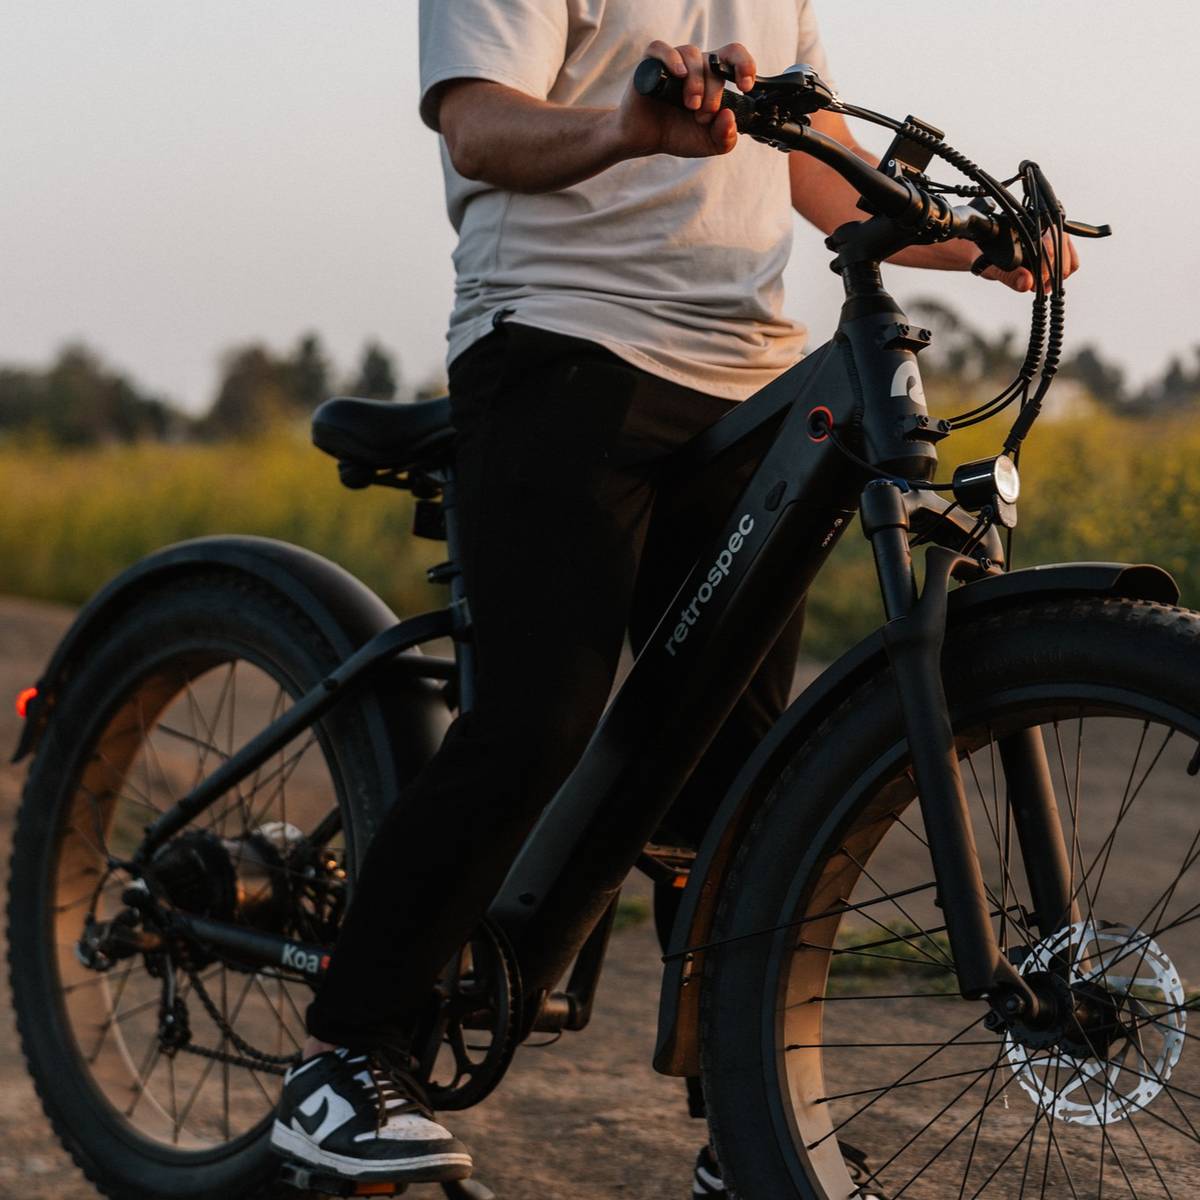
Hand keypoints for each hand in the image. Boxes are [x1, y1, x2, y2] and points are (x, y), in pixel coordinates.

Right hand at [615, 41, 755, 158]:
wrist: (645, 141)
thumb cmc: (678, 135)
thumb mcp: (710, 144)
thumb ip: (727, 137)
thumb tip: (729, 116)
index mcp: (712, 78)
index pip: (734, 56)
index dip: (745, 65)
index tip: (745, 87)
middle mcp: (695, 66)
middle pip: (714, 61)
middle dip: (714, 91)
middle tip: (704, 115)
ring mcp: (672, 63)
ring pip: (692, 54)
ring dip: (696, 82)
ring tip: (691, 105)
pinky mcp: (650, 65)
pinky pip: (662, 49)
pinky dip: (672, 59)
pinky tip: (679, 75)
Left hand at [978, 229, 1079, 292]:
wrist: (984, 249)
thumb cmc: (985, 254)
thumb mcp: (992, 266)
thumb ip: (1009, 275)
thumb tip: (1027, 284)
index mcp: (1031, 225)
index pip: (1049, 243)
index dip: (1045, 267)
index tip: (1037, 283)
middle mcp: (1047, 226)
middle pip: (1062, 252)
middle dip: (1051, 273)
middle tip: (1036, 287)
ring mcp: (1055, 236)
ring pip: (1069, 258)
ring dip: (1056, 277)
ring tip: (1039, 287)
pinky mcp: (1059, 246)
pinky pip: (1071, 262)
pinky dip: (1062, 275)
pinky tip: (1046, 283)